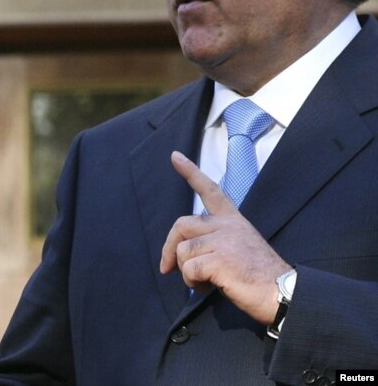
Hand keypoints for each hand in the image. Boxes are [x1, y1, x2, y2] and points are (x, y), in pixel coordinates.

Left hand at [160, 151, 291, 324]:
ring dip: (185, 271)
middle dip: (168, 247)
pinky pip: (189, 268)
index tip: (175, 156)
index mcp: (233, 220)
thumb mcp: (239, 247)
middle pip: (181, 224)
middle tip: (167, 267)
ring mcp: (223, 240)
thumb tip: (185, 252)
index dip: (191, 172)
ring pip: (183, 250)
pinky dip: (191, 281)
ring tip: (202, 282)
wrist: (282, 293)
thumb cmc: (260, 276)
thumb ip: (215, 241)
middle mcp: (227, 225)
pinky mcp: (218, 259)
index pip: (210, 190)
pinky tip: (207, 286)